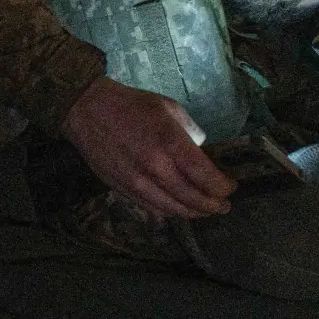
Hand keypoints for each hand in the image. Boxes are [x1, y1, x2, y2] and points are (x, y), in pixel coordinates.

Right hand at [59, 76, 234, 218]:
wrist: (87, 111)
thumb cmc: (131, 105)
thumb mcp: (168, 108)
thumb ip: (189, 132)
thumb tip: (201, 152)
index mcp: (170, 143)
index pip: (205, 177)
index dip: (222, 187)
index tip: (231, 187)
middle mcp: (155, 168)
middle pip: (192, 199)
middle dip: (213, 205)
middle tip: (224, 206)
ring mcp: (138, 183)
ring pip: (173, 209)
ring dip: (194, 213)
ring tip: (206, 210)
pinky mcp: (124, 190)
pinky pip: (153, 209)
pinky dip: (171, 212)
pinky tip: (180, 209)